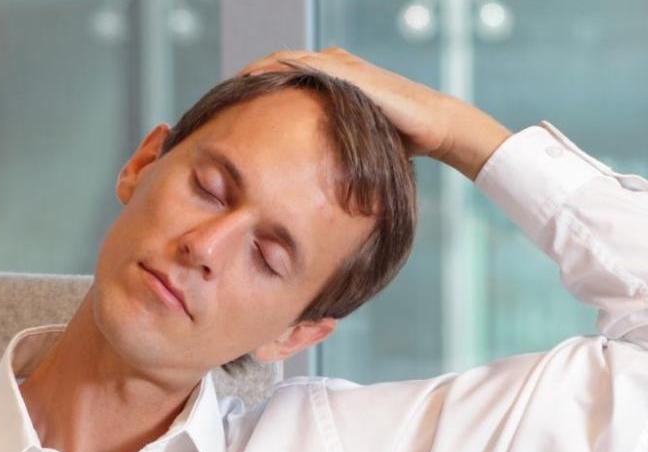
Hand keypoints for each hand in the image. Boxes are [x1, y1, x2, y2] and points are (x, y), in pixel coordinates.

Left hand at [235, 47, 511, 179]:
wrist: (435, 126)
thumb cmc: (399, 143)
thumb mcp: (352, 149)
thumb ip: (327, 156)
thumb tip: (302, 193)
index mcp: (330, 82)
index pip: (279, 80)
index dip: (251, 94)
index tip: (224, 115)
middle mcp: (332, 66)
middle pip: (273, 67)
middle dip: (242, 83)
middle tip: (212, 104)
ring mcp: (339, 65)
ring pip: (282, 62)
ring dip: (251, 74)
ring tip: (223, 94)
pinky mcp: (346, 71)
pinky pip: (301, 67)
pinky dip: (274, 72)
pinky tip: (250, 86)